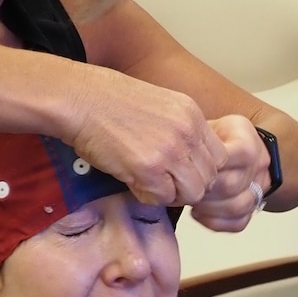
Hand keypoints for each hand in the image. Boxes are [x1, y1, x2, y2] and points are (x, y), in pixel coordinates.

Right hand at [66, 68, 227, 206]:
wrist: (78, 98)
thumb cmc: (106, 100)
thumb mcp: (158, 104)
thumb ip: (178, 129)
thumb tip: (185, 160)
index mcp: (192, 112)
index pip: (219, 156)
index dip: (200, 169)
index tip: (180, 172)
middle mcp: (188, 131)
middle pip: (209, 178)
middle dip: (187, 186)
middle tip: (163, 182)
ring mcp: (170, 150)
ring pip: (192, 193)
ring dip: (171, 194)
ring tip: (148, 184)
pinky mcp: (149, 168)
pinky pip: (163, 198)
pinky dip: (148, 196)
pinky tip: (132, 182)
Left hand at [189, 115, 270, 231]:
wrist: (245, 144)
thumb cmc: (219, 136)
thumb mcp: (207, 126)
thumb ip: (192, 137)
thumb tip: (165, 147)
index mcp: (246, 141)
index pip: (226, 158)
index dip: (200, 168)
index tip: (180, 168)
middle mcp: (258, 164)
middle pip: (230, 185)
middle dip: (201, 191)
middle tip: (180, 189)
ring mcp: (260, 187)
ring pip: (237, 207)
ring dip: (208, 208)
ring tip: (189, 201)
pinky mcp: (255, 206)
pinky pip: (239, 222)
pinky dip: (216, 221)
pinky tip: (198, 213)